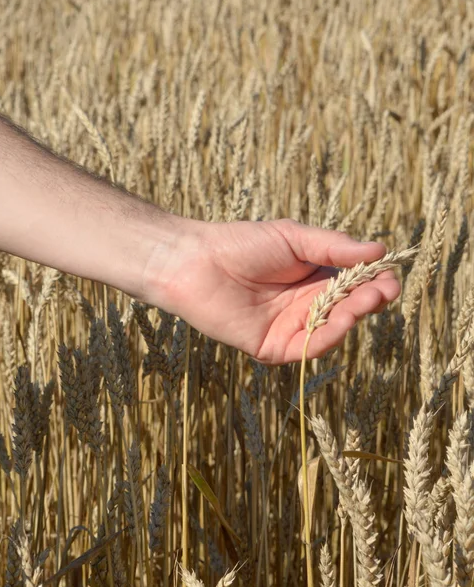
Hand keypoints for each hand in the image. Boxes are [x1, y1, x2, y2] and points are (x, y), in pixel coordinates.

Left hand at [145, 219, 399, 363]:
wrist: (197, 262)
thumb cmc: (241, 244)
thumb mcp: (294, 238)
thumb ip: (333, 247)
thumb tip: (379, 249)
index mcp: (311, 277)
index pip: (352, 285)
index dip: (373, 282)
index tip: (389, 276)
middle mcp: (304, 304)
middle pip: (347, 309)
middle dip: (368, 300)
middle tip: (382, 290)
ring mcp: (290, 327)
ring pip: (332, 330)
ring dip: (353, 316)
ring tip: (365, 299)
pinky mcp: (273, 346)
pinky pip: (308, 347)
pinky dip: (328, 336)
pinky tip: (340, 319)